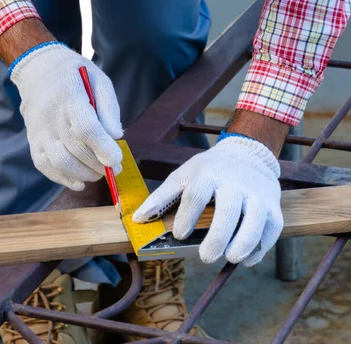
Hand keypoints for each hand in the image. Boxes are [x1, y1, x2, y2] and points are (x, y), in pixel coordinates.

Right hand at [10, 42, 122, 190]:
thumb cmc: (74, 74)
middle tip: (115, 169)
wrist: (37, 69)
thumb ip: (109, 107)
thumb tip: (116, 136)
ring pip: (60, 161)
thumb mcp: (99, 79)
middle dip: (99, 165)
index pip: (85, 127)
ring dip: (84, 174)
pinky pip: (44, 165)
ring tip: (99, 173)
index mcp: (70, 96)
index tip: (116, 160)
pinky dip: (63, 178)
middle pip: (75, 148)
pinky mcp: (33, 140)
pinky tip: (79, 182)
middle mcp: (51, 115)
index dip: (102, 147)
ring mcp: (39, 130)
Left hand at [133, 135, 282, 265]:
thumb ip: (162, 197)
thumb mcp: (184, 175)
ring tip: (231, 258)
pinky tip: (247, 259)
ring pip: (256, 219)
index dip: (187, 216)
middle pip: (228, 209)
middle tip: (205, 257)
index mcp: (208, 173)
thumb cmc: (211, 169)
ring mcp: (256, 194)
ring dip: (244, 242)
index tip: (180, 235)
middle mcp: (234, 182)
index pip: (197, 194)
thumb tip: (137, 219)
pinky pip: (272, 228)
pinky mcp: (273, 206)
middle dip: (217, 236)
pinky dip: (261, 246)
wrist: (248, 152)